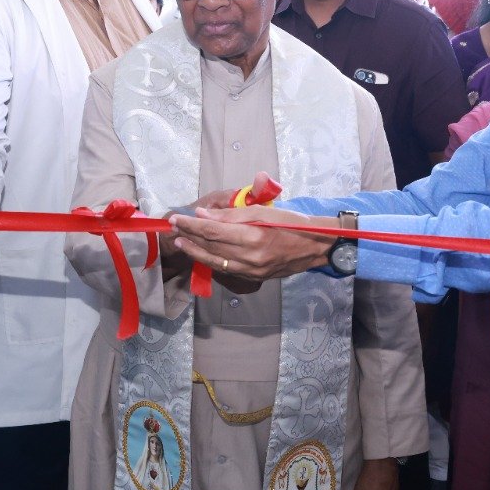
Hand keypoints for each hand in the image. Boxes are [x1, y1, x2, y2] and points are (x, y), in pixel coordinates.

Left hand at [171, 206, 335, 281]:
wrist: (315, 247)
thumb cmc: (292, 222)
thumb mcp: (263, 211)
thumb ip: (231, 214)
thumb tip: (203, 213)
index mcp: (253, 236)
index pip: (213, 230)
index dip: (192, 224)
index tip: (177, 218)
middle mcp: (250, 257)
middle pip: (211, 246)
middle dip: (190, 236)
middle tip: (174, 228)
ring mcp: (251, 271)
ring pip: (216, 261)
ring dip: (196, 252)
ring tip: (182, 242)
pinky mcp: (254, 278)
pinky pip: (227, 269)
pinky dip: (212, 261)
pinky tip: (202, 254)